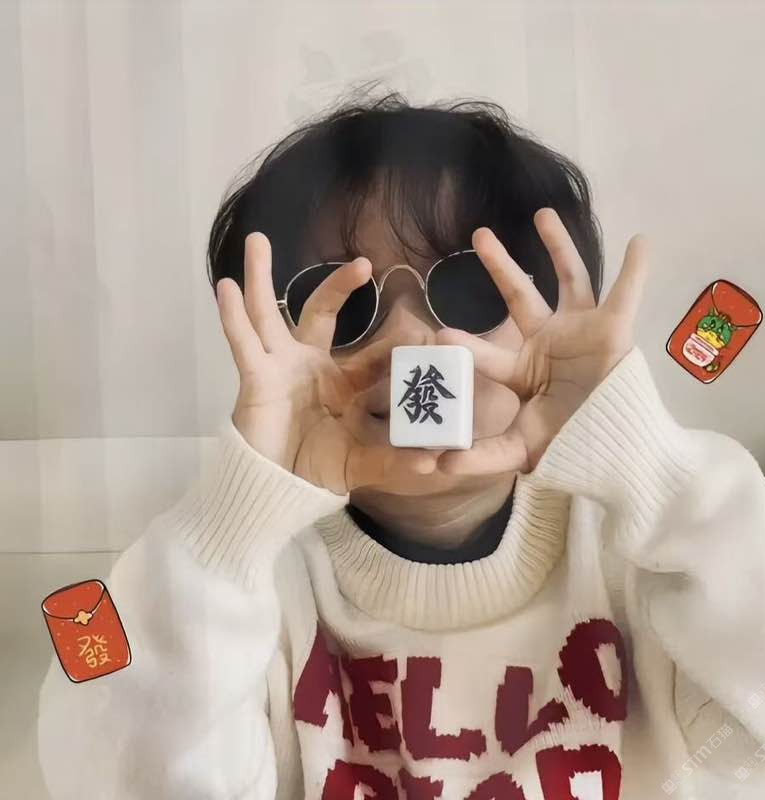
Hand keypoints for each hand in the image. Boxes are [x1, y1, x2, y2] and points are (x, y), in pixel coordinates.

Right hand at [217, 232, 437, 494]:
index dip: (394, 342)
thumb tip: (436, 463)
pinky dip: (233, 316)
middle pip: (321, 312)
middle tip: (364, 262)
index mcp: (341, 382)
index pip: (370, 352)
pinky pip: (243, 342)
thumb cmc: (317, 472)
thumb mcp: (363, 464)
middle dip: (338, 286)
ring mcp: (279, 367)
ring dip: (260, 277)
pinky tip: (226, 286)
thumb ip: (396, 461)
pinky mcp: (255, 378)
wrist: (274, 492)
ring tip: (257, 240)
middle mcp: (309, 365)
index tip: (424, 332)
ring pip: (268, 313)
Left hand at [434, 208, 647, 475]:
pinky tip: (640, 240)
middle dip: (501, 268)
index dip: (468, 346)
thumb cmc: (570, 446)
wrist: (618, 452)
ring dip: (558, 247)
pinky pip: (627, 293)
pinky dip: (636, 270)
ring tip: (542, 212)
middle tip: (479, 236)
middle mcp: (548, 343)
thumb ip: (483, 456)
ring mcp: (581, 331)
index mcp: (523, 370)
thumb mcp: (524, 451)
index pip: (490, 354)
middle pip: (520, 298)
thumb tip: (439, 467)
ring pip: (569, 280)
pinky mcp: (615, 330)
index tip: (438, 334)